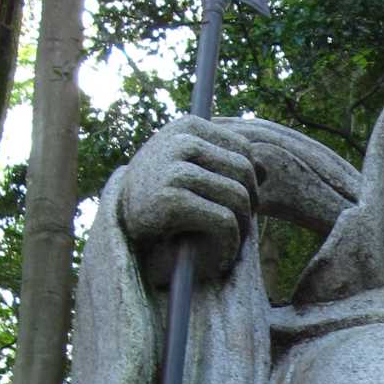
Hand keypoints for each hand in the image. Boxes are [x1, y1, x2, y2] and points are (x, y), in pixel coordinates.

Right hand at [117, 116, 265, 284]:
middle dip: (249, 205)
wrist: (119, 222)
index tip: (239, 206)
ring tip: (229, 243)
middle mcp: (180, 141)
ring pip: (238, 197)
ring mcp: (173, 170)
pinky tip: (221, 257)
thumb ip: (224, 163)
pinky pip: (224, 221)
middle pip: (245, 173)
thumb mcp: (191, 169)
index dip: (250, 182)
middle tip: (239, 229)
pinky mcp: (170, 200)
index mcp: (187, 126)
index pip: (244, 151)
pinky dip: (230, 244)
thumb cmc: (161, 195)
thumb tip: (265, 169)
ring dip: (241, 228)